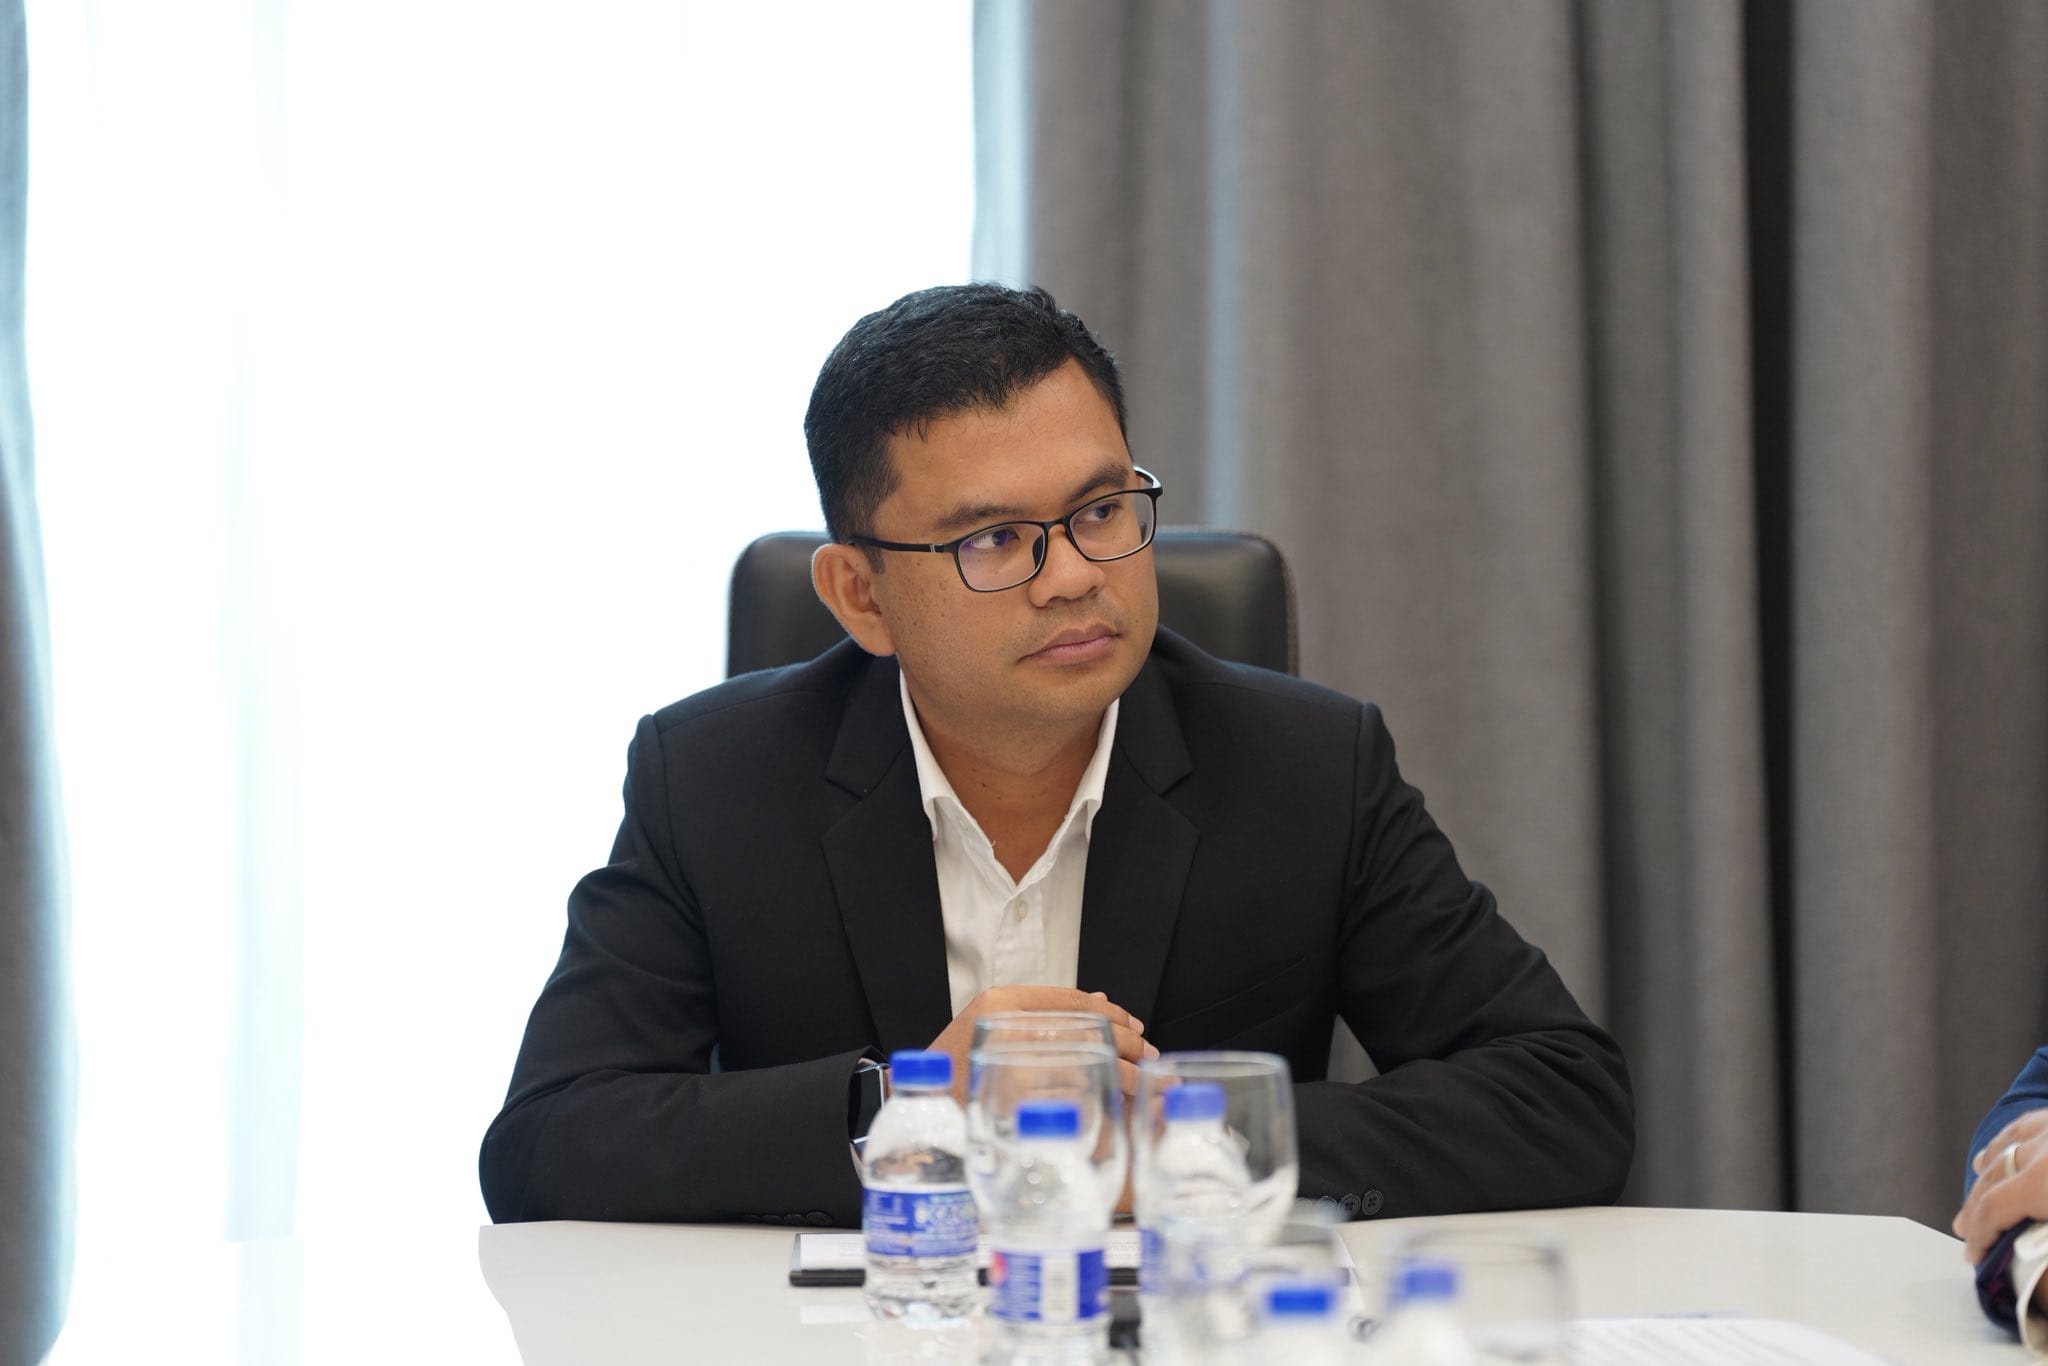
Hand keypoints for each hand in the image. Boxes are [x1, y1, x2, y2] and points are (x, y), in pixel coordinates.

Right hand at [925, 984, 1155, 1103]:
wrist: (918, 1106)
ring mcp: (1010, 1073)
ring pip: (1087, 1070)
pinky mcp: (1014, 1113)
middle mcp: (1005, 1032)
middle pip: (1086, 1033)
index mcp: (1000, 1004)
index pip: (1073, 1001)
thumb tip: (1103, 1001)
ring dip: (1125, 1078)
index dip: (1112, 1013)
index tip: (1137, 1027)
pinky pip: (1072, 1106)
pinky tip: (1119, 1110)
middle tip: (1152, 1058)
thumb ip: (1044, 1012)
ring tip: (1146, 1085)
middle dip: (1128, 1047)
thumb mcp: (993, 1026)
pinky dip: (1102, 1108)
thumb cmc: (957, 1067)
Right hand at [1954, 1109, 2047, 1263]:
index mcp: (2047, 1180)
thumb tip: (2034, 1272)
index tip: (1974, 1255)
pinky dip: (2001, 1145)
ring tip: (1974, 1201)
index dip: (1979, 1235)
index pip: (1994, 1208)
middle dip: (1976, 1210)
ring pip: (2002, 1150)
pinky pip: (2021, 1127)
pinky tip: (1990, 1156)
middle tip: (1967, 1234)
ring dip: (1984, 1177)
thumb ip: (2046, 1242)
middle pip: (1992, 1179)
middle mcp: (2045, 1146)